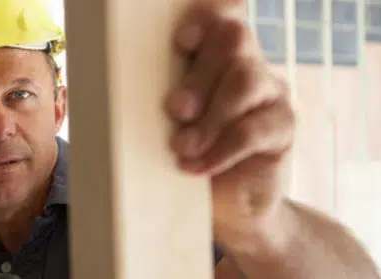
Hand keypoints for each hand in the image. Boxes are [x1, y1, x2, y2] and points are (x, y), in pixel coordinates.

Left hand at [167, 1, 295, 247]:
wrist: (224, 205)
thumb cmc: (182, 154)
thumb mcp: (160, 122)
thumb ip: (145, 97)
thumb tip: (100, 85)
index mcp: (212, 53)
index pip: (220, 14)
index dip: (205, 16)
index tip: (180, 41)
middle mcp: (246, 62)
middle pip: (233, 39)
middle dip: (199, 74)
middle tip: (174, 109)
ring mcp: (269, 92)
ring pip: (246, 81)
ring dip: (209, 116)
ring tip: (181, 146)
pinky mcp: (281, 128)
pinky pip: (255, 129)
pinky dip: (221, 149)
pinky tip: (196, 166)